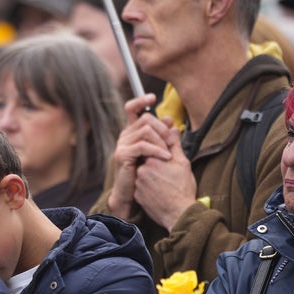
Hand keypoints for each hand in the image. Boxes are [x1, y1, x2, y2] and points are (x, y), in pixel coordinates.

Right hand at [108, 94, 173, 218]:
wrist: (131, 196)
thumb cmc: (145, 174)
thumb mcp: (158, 152)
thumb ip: (164, 136)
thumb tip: (170, 119)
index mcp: (132, 132)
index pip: (131, 109)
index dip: (140, 100)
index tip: (152, 97)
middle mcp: (125, 136)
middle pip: (145, 119)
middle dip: (162, 128)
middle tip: (172, 142)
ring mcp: (122, 145)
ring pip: (145, 131)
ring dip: (162, 141)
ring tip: (169, 153)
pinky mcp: (122, 155)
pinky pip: (143, 145)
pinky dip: (157, 150)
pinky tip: (166, 157)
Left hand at [132, 125, 196, 230]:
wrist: (179, 214)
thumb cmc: (183, 188)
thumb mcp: (182, 164)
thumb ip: (174, 145)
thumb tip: (172, 128)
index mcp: (153, 159)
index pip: (152, 148)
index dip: (161, 152)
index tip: (168, 160)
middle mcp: (142, 169)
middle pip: (147, 160)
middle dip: (156, 164)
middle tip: (168, 175)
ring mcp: (138, 182)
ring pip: (144, 174)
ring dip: (152, 176)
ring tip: (165, 184)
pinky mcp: (137, 194)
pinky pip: (141, 186)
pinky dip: (148, 187)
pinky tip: (159, 192)